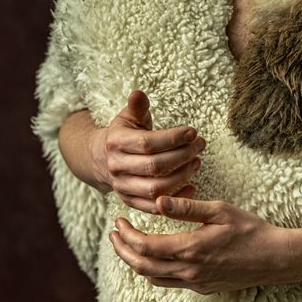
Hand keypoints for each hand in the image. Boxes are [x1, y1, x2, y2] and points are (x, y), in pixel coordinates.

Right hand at [93, 91, 205, 213]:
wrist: (100, 159)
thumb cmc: (123, 134)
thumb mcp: (128, 117)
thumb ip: (137, 107)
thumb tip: (138, 93)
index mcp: (116, 142)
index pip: (147, 143)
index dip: (172, 138)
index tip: (193, 132)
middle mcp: (117, 166)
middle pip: (154, 166)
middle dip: (182, 155)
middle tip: (200, 145)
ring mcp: (122, 186)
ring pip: (155, 189)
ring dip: (181, 177)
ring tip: (197, 162)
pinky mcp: (129, 201)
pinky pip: (154, 208)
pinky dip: (175, 200)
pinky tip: (192, 187)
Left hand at [109, 196, 289, 293]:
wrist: (273, 258)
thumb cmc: (249, 229)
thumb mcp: (219, 210)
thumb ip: (187, 207)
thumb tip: (158, 201)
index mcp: (191, 248)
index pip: (145, 246)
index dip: (126, 235)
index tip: (118, 220)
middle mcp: (188, 270)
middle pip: (142, 266)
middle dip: (122, 250)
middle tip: (113, 233)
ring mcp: (194, 283)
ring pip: (152, 278)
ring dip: (135, 262)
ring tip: (127, 244)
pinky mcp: (201, 288)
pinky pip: (168, 282)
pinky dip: (153, 270)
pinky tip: (154, 255)